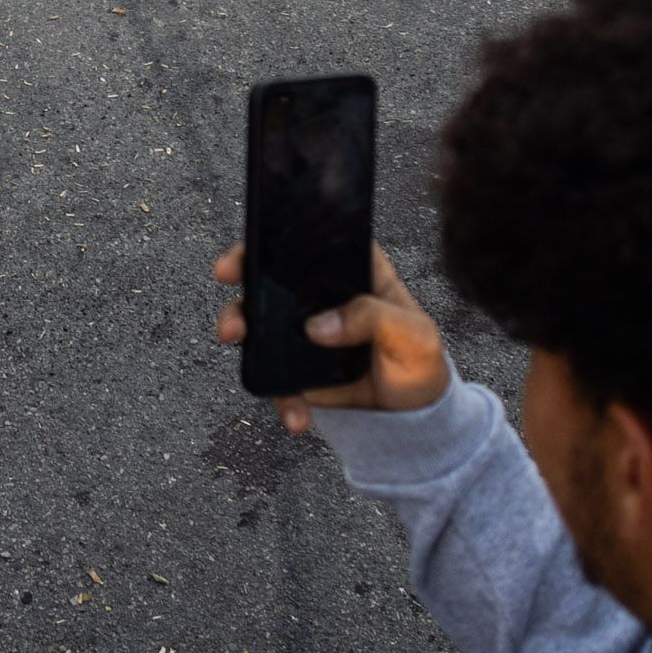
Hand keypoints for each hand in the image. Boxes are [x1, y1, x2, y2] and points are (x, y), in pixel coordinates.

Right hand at [213, 243, 451, 434]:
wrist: (415, 418)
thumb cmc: (420, 362)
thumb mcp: (415, 334)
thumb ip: (374, 318)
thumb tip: (319, 325)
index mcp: (355, 273)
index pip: (316, 241)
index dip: (283, 234)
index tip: (256, 244)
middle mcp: (323, 296)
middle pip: (274, 273)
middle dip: (243, 273)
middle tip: (230, 277)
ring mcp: (304, 332)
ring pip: (260, 319)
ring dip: (240, 324)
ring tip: (235, 337)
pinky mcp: (296, 369)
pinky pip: (274, 376)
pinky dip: (279, 397)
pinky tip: (296, 416)